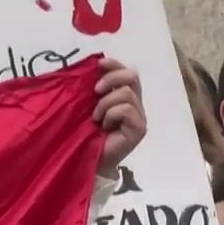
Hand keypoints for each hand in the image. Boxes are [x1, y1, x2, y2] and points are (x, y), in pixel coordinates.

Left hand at [92, 57, 146, 177]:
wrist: (87, 160)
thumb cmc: (84, 134)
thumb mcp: (86, 105)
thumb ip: (92, 88)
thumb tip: (91, 66)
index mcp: (123, 96)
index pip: (126, 71)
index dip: (114, 64)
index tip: (99, 64)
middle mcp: (135, 104)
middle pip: (132, 76)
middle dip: (111, 79)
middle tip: (95, 92)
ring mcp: (139, 116)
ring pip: (126, 93)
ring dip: (105, 104)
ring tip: (96, 118)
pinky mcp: (139, 128)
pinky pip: (126, 109)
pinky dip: (111, 114)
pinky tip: (104, 126)